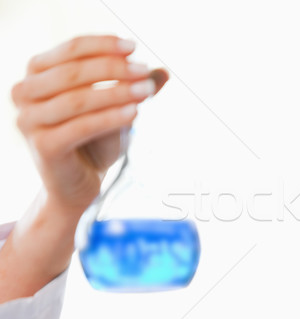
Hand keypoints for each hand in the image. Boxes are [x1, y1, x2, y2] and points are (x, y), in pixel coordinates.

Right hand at [11, 35, 168, 215]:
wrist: (79, 184)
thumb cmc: (95, 141)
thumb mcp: (115, 107)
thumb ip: (133, 88)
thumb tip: (165, 72)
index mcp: (37, 73)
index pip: (71, 49)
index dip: (104, 45)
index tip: (134, 47)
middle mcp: (25, 93)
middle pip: (73, 72)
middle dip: (113, 69)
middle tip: (144, 72)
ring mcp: (29, 120)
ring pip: (77, 100)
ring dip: (116, 93)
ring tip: (147, 91)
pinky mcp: (43, 146)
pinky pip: (81, 127)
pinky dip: (110, 118)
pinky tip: (135, 113)